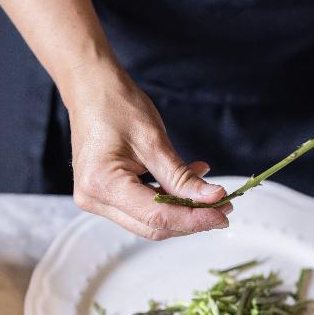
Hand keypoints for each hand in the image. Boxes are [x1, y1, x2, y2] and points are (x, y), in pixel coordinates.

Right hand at [62, 60, 229, 239]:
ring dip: (181, 209)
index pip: (156, 216)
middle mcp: (94, 198)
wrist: (91, 89)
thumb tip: (212, 198)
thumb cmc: (115, 105)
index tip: (222, 214)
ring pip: (149, 221)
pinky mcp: (105, 195)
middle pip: (152, 225)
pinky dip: (167, 199)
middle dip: (190, 219)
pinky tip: (187, 184)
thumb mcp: (154, 140)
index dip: (193, 219)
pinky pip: (142, 207)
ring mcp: (97, 200)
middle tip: (222, 206)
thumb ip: (181, 176)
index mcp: (102, 183)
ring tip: (208, 192)